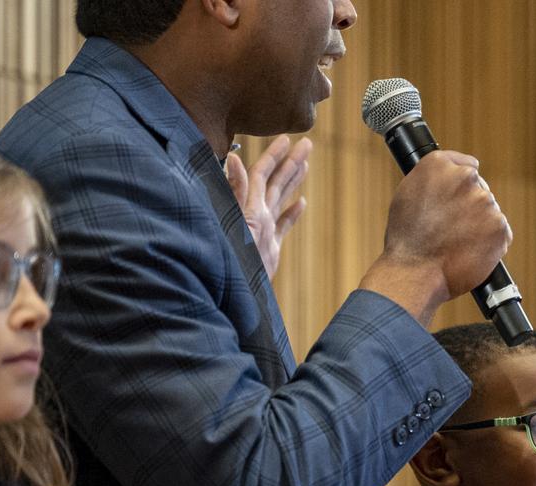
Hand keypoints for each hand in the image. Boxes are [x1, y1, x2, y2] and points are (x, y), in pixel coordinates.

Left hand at [226, 135, 310, 278]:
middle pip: (275, 181)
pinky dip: (292, 213)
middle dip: (290, 161)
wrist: (234, 295)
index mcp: (249, 207)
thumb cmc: (229, 261)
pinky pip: (283, 226)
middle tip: (306, 144)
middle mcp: (256, 215)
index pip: (261, 174)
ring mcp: (263, 230)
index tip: (287, 139)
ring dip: (293, 180)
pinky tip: (301, 203)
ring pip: (280, 199)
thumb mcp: (234, 223)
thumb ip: (235, 189)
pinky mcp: (269, 248)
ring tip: (305, 164)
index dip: (274, 155)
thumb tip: (235, 158)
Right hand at [366, 149, 511, 322]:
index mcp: (439, 164)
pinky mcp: (499, 225)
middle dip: (472, 207)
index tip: (458, 198)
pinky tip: (472, 251)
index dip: (463, 186)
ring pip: (490, 212)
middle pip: (480, 190)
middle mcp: (464, 177)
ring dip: (482, 225)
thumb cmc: (407, 240)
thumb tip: (452, 180)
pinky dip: (492, 243)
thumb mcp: (408, 195)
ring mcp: (484, 201)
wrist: (415, 272)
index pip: (467, 166)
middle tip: (453, 229)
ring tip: (459, 243)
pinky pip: (502, 232)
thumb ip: (433, 181)